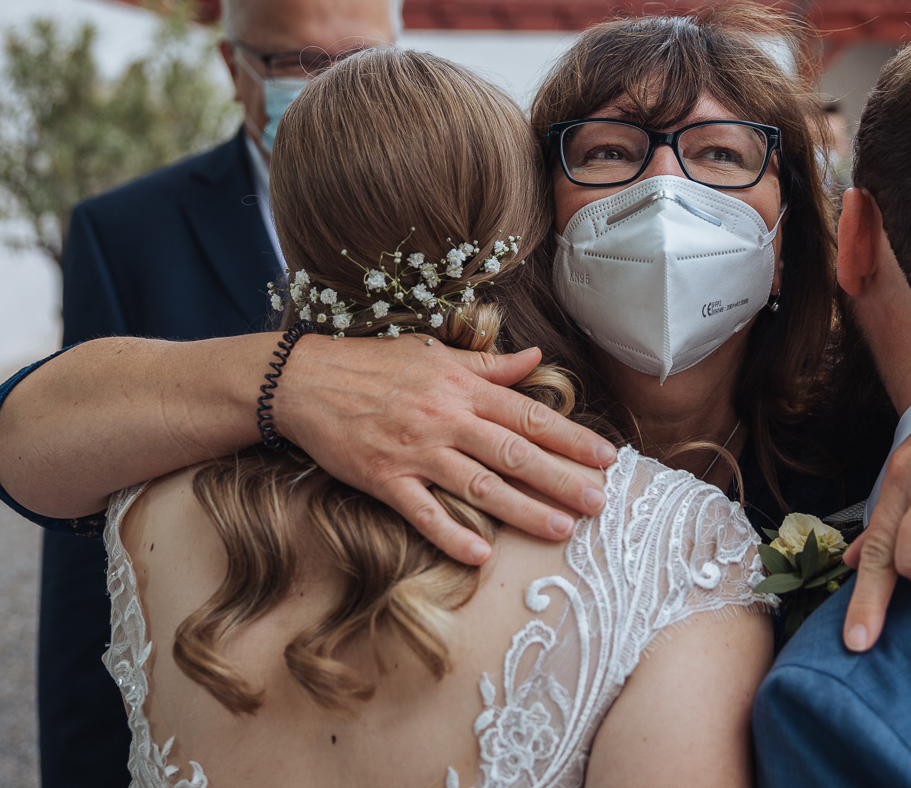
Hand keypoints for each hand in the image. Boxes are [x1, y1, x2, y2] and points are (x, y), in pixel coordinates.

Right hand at [274, 333, 616, 566]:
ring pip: (479, 485)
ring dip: (523, 510)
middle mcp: (445, 420)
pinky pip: (423, 512)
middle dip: (561, 479)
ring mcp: (415, 452)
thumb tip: (537, 359)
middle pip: (514, 453)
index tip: (605, 457)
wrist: (304, 380)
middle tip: (599, 502)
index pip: (528, 414)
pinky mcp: (384, 480)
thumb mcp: (435, 355)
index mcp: (462, 388)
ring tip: (560, 529)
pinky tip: (481, 554)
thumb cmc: (373, 365)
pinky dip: (451, 534)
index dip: (570, 437)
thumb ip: (488, 365)